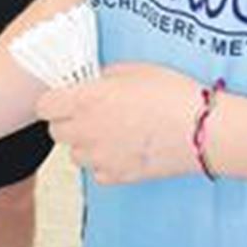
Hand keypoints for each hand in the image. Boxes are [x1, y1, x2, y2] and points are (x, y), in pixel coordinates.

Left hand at [37, 62, 203, 184]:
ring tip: (112, 131)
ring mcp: (100, 158)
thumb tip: (93, 83)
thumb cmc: (172, 94)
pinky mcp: (118, 177)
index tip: (64, 97)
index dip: (53, 101)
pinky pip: (97, 172)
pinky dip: (105, 163)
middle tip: (90, 112)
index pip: (44, 106)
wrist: (202, 130)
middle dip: (68, 121)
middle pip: (55, 132)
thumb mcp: (133, 70)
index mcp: (86, 100)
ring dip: (86, 143)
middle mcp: (86, 131)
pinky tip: (124, 148)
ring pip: (75, 155)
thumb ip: (103, 77)